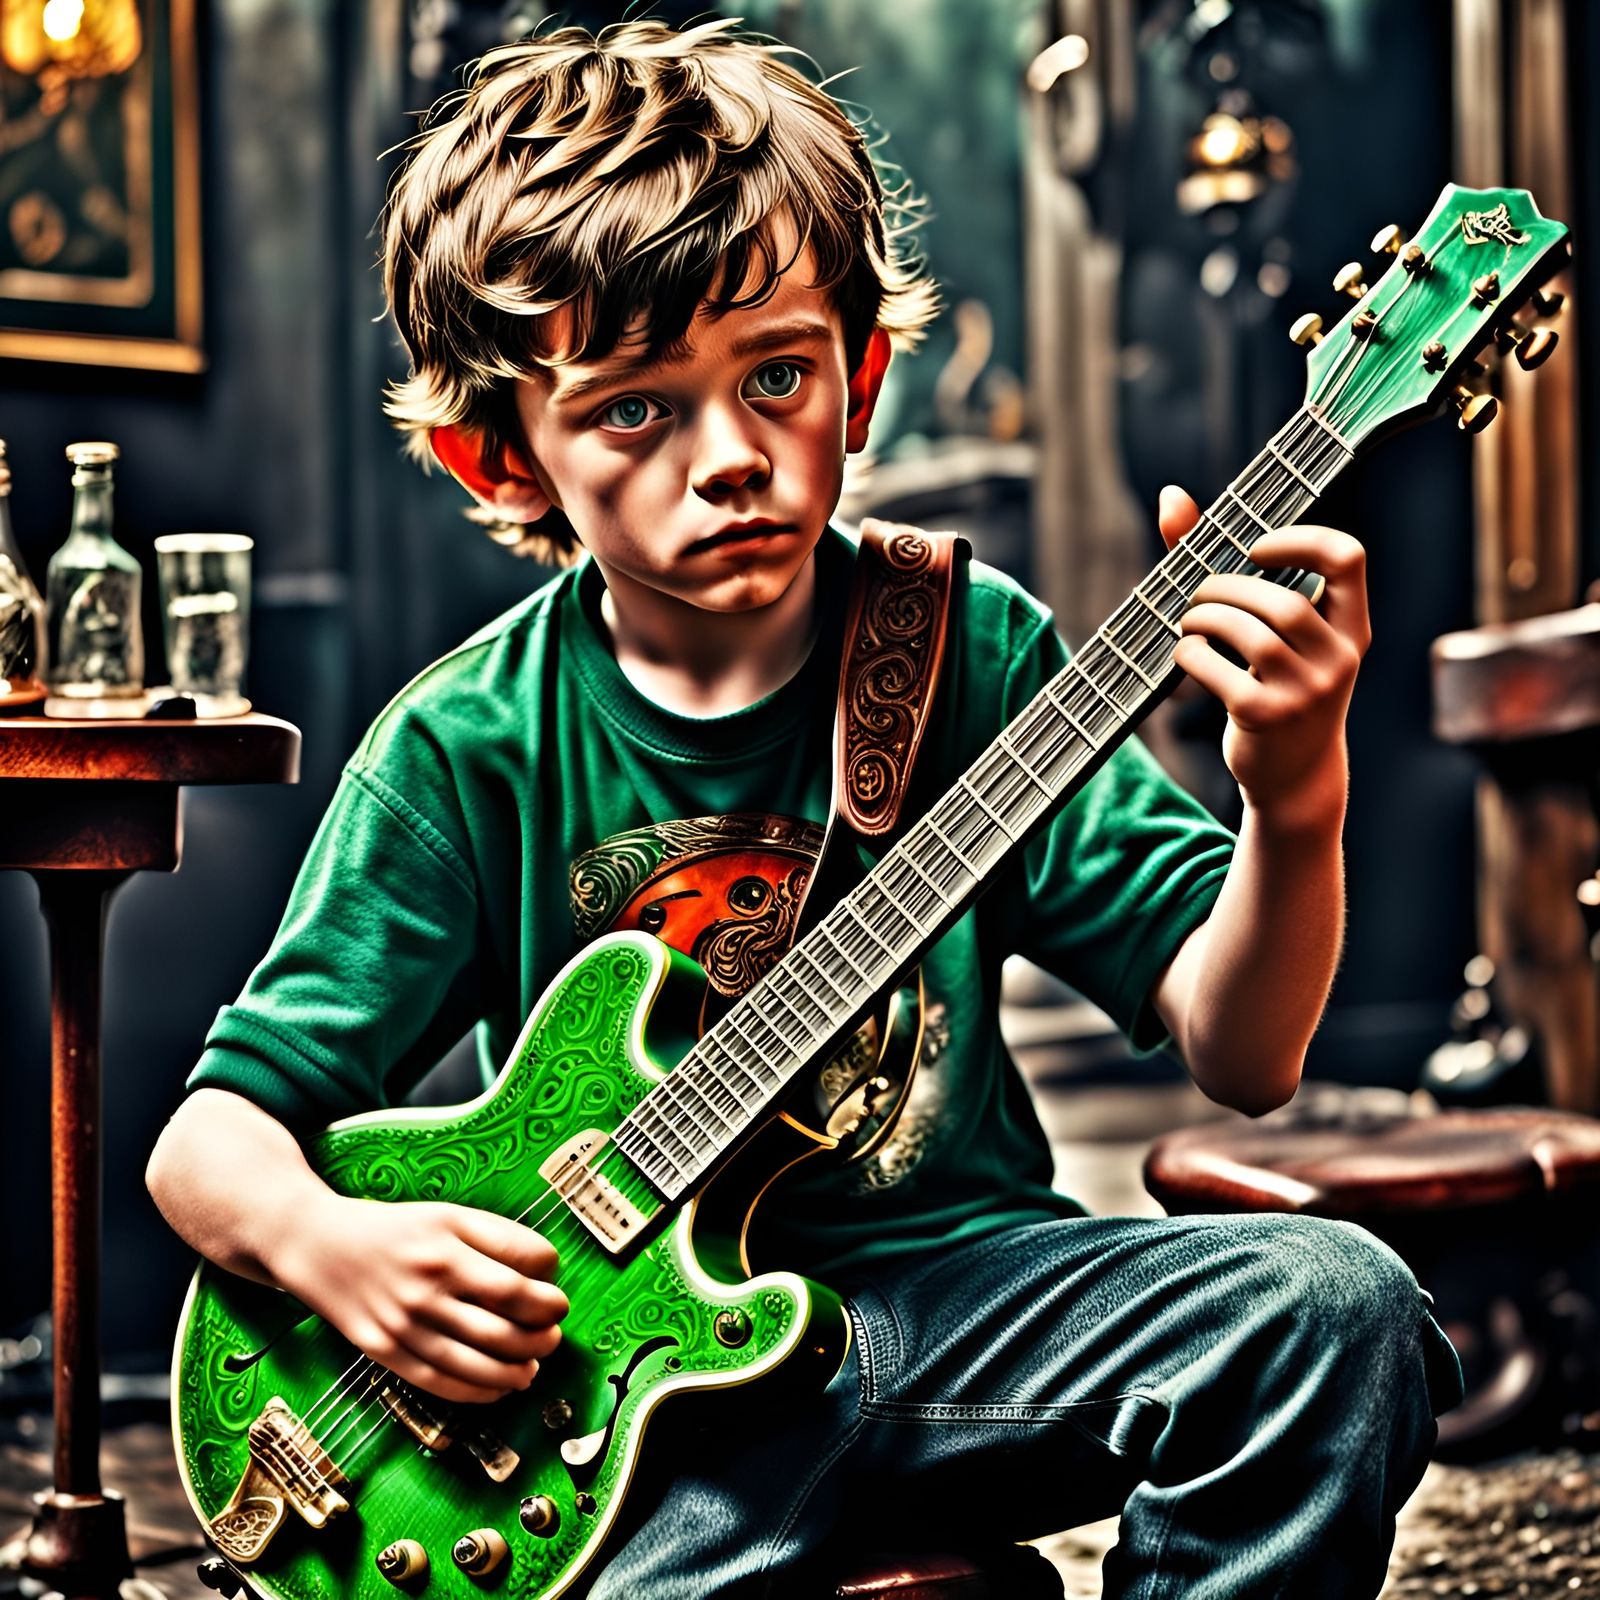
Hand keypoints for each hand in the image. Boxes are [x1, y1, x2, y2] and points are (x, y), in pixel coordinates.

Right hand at [272, 1194, 567, 1405]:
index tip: (558, 1298)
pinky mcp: (385, 1353)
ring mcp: (404, 1325)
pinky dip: (478, 1391)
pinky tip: (499, 1386)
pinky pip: (441, 1383)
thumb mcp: (448, 1216)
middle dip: (541, 1337)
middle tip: (554, 1333)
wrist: (319, 1245)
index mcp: (447, 1248)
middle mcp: (426, 1288)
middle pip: (502, 1327)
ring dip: (517, 1371)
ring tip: (534, 1364)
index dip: (548, 1294)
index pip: (516, 1280)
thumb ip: (497, 1238)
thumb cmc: (394, 1229)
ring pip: (476, 1364)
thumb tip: (545, 1269)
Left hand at [1158, 485, 1370, 830]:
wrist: (1294, 775)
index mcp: (1350, 627)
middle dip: (1226, 589)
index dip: (1299, 540)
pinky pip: (1219, 671)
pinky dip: (1191, 655)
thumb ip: (1222, 564)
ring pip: (1250, 633)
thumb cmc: (1276, 686)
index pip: (1347, 558)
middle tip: (1198, 598)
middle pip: (1282, 600)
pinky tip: (1186, 657)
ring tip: (1188, 624)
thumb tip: (1170, 497)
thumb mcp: (1272, 636)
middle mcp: (1339, 658)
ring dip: (1204, 619)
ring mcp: (1308, 692)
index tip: (1255, 548)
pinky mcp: (1268, 718)